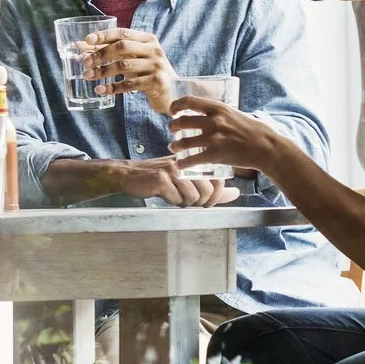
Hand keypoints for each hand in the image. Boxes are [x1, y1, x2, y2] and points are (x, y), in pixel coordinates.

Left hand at [79, 28, 175, 101]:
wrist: (172, 92)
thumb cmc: (146, 72)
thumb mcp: (130, 59)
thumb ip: (109, 51)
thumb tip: (79, 45)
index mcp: (147, 40)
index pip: (122, 33)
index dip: (104, 35)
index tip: (87, 40)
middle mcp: (153, 49)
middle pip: (122, 47)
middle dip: (101, 54)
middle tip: (85, 63)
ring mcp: (156, 65)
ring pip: (124, 66)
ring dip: (103, 71)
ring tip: (87, 76)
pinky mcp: (157, 82)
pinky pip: (131, 84)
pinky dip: (113, 87)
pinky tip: (100, 90)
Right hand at [106, 157, 241, 207]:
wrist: (128, 175)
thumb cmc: (160, 178)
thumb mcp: (187, 180)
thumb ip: (211, 187)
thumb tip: (235, 194)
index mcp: (195, 160)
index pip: (218, 179)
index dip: (216, 196)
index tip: (207, 202)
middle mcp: (186, 163)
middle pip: (207, 190)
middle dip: (201, 202)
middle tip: (189, 202)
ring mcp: (173, 170)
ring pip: (193, 196)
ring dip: (185, 202)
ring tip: (175, 197)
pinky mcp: (161, 179)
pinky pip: (177, 199)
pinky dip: (172, 202)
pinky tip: (164, 196)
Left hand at [169, 97, 282, 175]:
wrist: (267, 148)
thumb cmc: (255, 131)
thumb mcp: (236, 114)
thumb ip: (221, 114)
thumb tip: (208, 113)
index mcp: (219, 108)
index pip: (189, 100)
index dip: (176, 105)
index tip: (172, 110)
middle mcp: (214, 121)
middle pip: (182, 121)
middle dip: (172, 126)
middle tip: (171, 130)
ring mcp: (214, 138)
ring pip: (183, 141)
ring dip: (175, 145)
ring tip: (173, 147)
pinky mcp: (216, 155)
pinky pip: (192, 159)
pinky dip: (183, 163)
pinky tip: (179, 165)